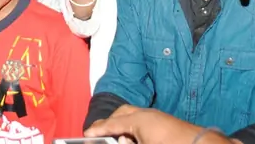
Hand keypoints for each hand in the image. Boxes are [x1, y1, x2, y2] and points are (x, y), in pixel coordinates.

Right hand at [85, 106, 230, 143]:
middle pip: (122, 113)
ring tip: (119, 139)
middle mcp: (148, 114)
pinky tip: (136, 139)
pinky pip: (144, 121)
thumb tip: (120, 139)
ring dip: (123, 125)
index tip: (87, 134)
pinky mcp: (167, 124)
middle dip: (110, 122)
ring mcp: (158, 117)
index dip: (98, 130)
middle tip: (100, 134)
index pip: (112, 123)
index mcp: (139, 120)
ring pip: (134, 116)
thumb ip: (127, 141)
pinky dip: (135, 128)